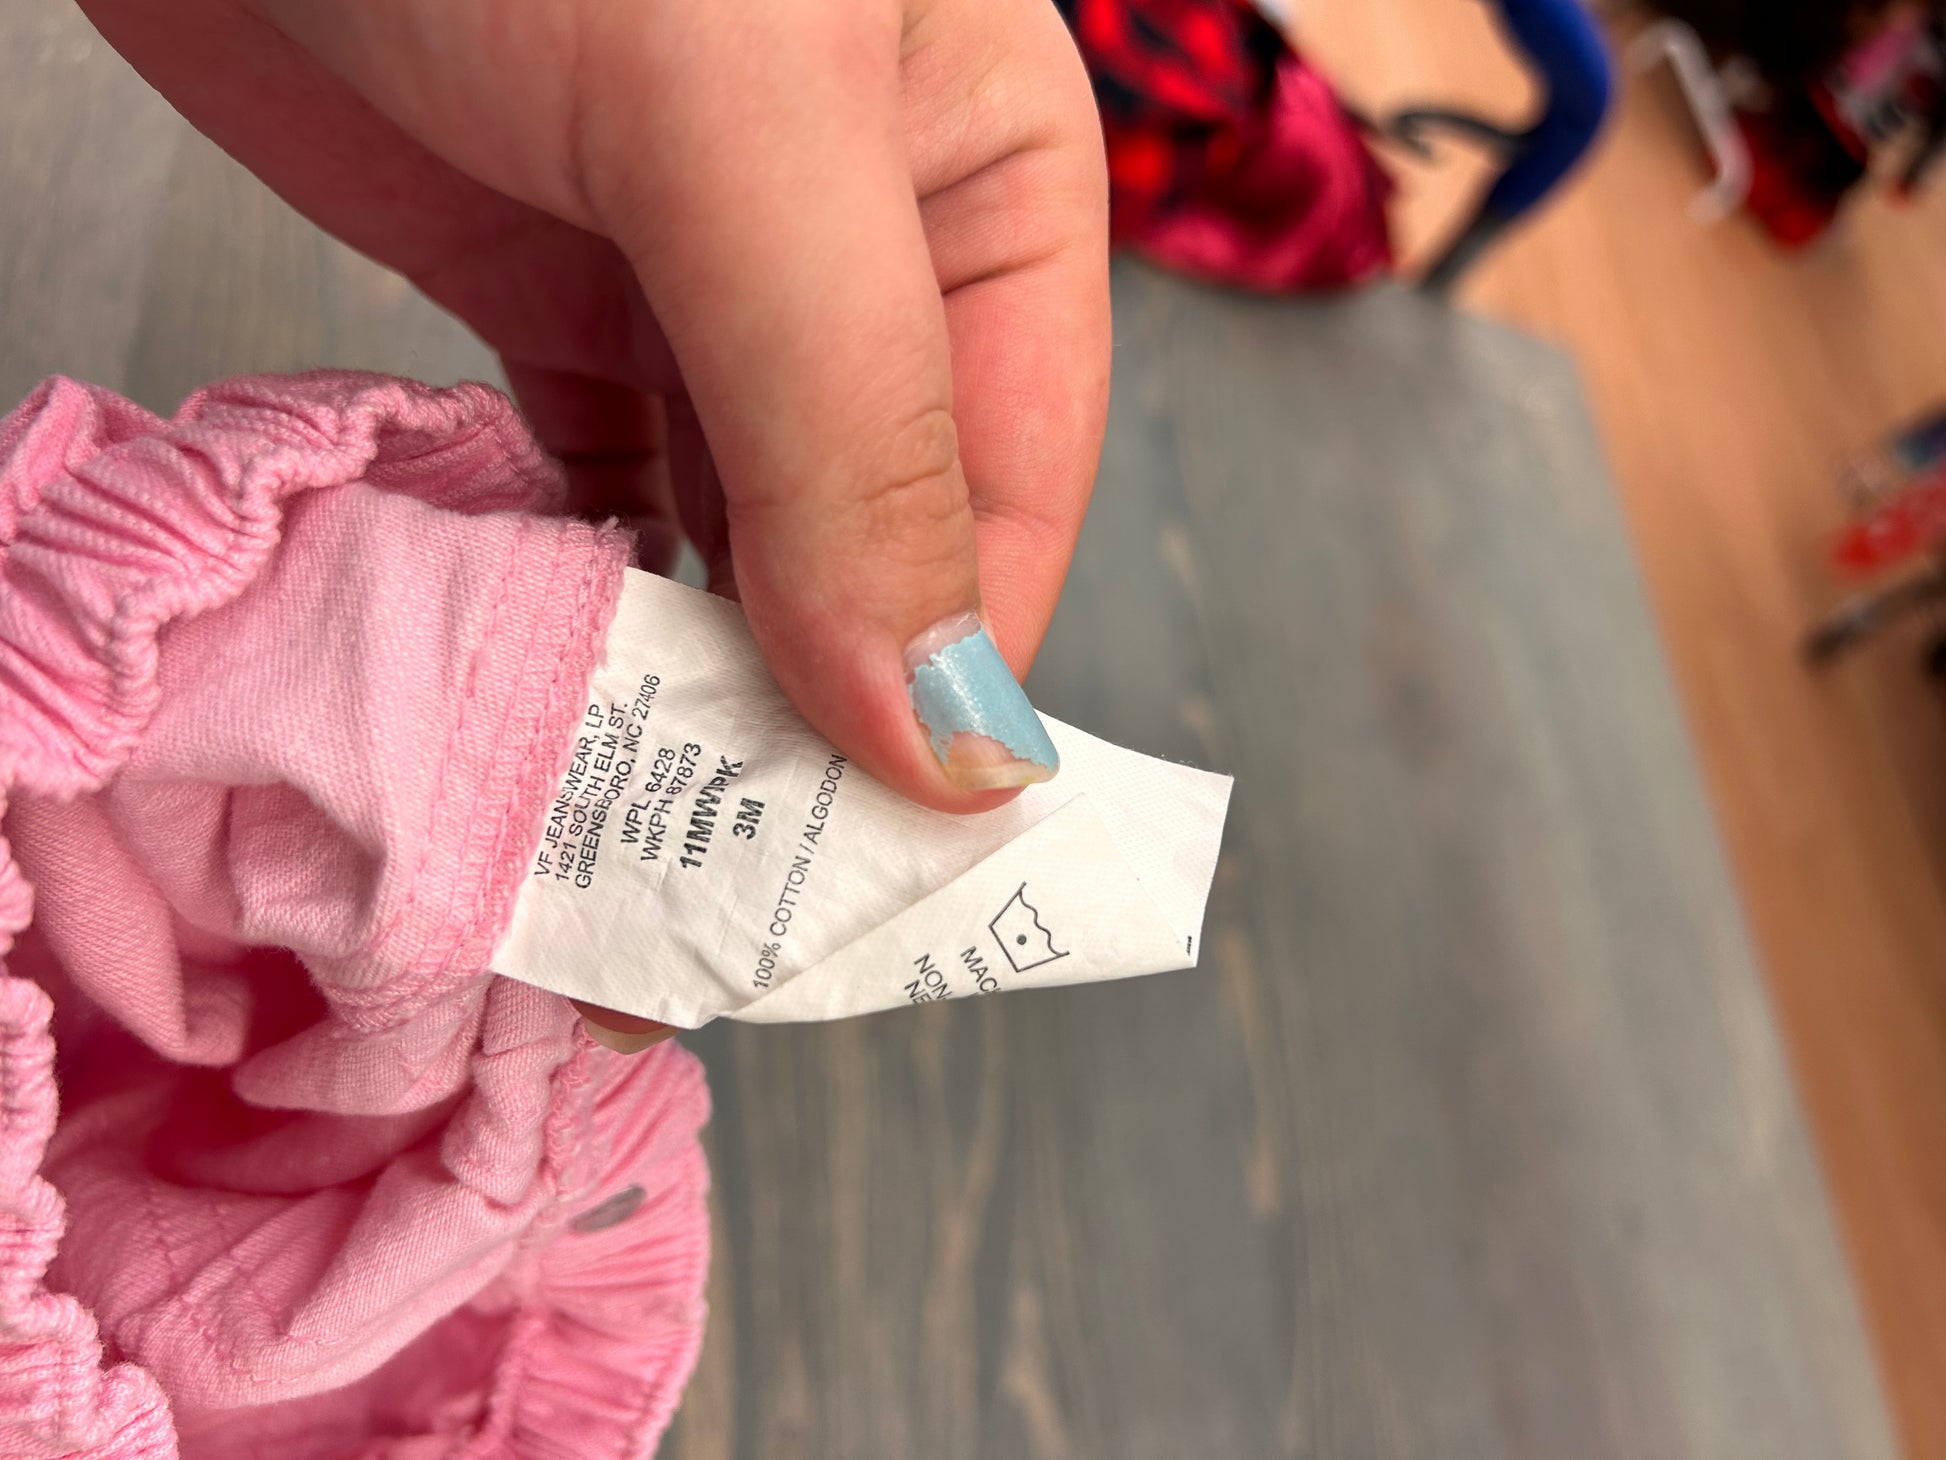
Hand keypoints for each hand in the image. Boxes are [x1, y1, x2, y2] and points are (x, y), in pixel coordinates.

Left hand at [82, 0, 1110, 817]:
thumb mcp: (748, 131)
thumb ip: (855, 422)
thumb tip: (945, 725)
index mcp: (986, 180)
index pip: (1011, 482)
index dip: (956, 669)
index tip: (879, 845)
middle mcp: (861, 250)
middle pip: (872, 533)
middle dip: (811, 705)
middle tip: (724, 888)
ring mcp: (696, 279)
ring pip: (730, 538)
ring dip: (683, 683)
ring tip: (628, 838)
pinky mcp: (542, 296)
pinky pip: (593, 499)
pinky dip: (577, 606)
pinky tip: (551, 701)